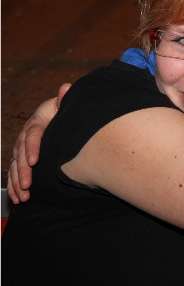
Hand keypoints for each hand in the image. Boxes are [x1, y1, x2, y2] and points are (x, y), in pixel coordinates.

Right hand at [7, 83, 70, 202]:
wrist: (58, 117)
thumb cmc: (63, 112)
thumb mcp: (64, 105)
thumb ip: (64, 100)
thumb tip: (67, 88)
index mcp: (37, 121)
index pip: (32, 134)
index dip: (32, 147)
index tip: (35, 161)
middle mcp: (26, 135)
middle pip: (21, 154)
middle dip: (23, 171)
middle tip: (27, 185)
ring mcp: (22, 148)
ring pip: (15, 166)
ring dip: (17, 182)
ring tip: (23, 196)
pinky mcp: (23, 159)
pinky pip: (15, 173)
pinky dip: (14, 187)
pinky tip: (18, 198)